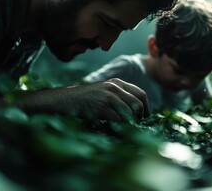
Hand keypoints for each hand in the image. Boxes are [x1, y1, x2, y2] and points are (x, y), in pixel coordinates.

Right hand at [18, 78, 149, 121]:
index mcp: (117, 82)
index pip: (141, 94)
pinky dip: (120, 126)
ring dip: (130, 123)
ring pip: (129, 112)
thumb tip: (136, 111)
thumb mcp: (104, 91)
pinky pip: (118, 119)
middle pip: (138, 103)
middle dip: (140, 117)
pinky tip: (116, 129)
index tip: (146, 117)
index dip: (146, 107)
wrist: (65, 100)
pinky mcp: (101, 106)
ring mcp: (107, 96)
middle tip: (137, 125)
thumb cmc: (86, 99)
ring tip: (126, 128)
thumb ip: (119, 97)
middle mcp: (114, 87)